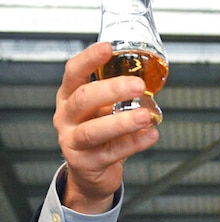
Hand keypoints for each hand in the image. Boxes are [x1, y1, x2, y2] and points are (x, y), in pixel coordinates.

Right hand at [54, 42, 159, 212]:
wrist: (90, 172)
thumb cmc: (100, 134)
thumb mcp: (102, 109)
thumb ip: (118, 95)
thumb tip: (151, 76)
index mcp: (69, 97)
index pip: (74, 73)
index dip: (89, 59)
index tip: (107, 48)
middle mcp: (66, 117)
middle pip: (83, 99)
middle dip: (112, 90)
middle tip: (138, 85)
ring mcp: (72, 141)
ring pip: (93, 130)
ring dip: (122, 122)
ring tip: (145, 116)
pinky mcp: (85, 163)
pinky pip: (111, 152)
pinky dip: (133, 143)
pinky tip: (150, 135)